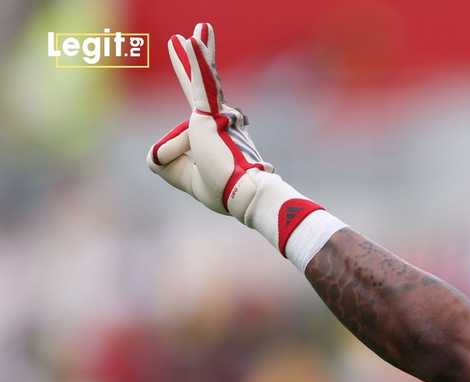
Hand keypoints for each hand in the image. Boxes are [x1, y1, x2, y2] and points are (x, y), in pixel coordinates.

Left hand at [146, 23, 321, 254]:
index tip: (193, 57)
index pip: (198, 97)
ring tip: (198, 28)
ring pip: (201, 81)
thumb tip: (156, 150)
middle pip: (203, 81)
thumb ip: (162, 158)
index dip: (192, 75)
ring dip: (198, 53)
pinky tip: (189, 39)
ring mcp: (216, 116)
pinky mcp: (210, 116)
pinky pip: (199, 84)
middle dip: (198, 56)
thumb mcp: (180, 173)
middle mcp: (218, 118)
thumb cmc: (220, 189)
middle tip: (198, 31)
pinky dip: (195, 63)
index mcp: (211, 129)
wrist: (242, 193)